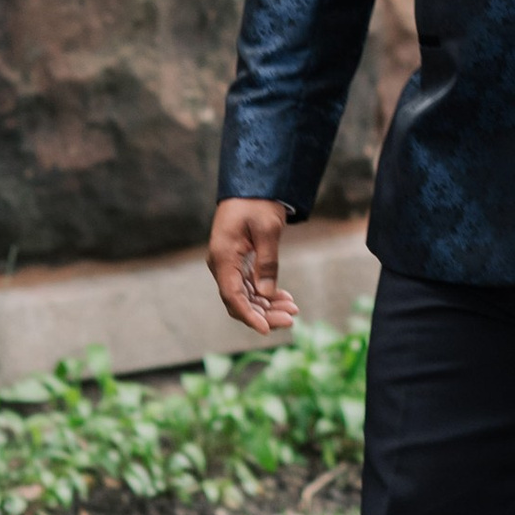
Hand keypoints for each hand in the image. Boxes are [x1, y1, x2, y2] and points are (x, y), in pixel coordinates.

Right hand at [209, 196, 299, 336]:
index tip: (265, 330)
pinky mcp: (238, 263)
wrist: (252, 185)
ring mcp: (229, 265)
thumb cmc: (258, 202)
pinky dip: (266, 295)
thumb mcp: (268, 229)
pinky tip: (284, 299)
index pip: (232, 296)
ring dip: (267, 307)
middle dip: (264, 314)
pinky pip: (249, 286)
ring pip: (245, 296)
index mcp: (223, 257)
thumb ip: (267, 262)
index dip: (249, 316)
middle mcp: (222, 264)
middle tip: (291, 319)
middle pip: (239, 301)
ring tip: (292, 310)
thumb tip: (266, 294)